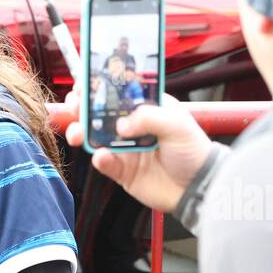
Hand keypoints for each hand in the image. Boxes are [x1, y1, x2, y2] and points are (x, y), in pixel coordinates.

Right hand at [54, 91, 216, 213]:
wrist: (198, 189)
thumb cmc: (193, 151)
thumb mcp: (177, 125)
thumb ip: (148, 117)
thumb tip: (121, 125)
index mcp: (146, 108)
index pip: (119, 91)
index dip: (101, 85)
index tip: (85, 83)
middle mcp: (133, 126)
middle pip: (101, 112)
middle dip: (83, 107)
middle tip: (75, 106)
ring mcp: (125, 148)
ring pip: (96, 137)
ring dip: (82, 132)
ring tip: (77, 133)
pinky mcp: (122, 170)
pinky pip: (104, 162)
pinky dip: (100, 159)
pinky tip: (102, 157)